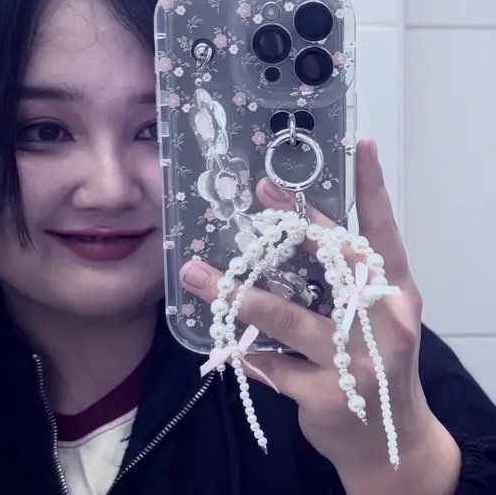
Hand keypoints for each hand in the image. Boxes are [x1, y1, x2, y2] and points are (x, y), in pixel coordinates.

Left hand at [180, 139, 460, 494]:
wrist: (393, 447)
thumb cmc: (377, 364)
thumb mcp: (373, 317)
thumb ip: (340, 279)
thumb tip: (286, 228)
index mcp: (394, 294)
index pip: (384, 232)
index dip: (372, 188)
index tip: (359, 144)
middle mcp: (381, 321)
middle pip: (332, 262)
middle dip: (293, 224)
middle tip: (260, 190)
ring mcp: (356, 361)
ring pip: (286, 315)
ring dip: (236, 294)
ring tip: (195, 273)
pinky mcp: (326, 395)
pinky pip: (270, 363)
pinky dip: (247, 352)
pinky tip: (231, 347)